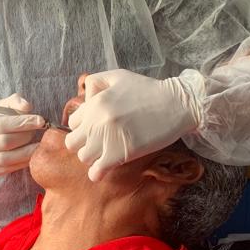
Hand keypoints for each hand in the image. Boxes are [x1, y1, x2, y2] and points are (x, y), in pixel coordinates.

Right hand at [0, 94, 44, 179]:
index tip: (40, 120)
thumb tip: (27, 106)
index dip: (23, 122)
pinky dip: (22, 162)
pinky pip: (8, 170)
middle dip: (26, 136)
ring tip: (39, 144)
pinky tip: (30, 155)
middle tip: (37, 131)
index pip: (1, 124)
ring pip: (8, 159)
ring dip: (28, 151)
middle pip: (6, 142)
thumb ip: (11, 103)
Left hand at [65, 70, 202, 181]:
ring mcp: (107, 139)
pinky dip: (97, 173)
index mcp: (95, 103)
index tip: (96, 128)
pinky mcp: (120, 154)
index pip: (73, 122)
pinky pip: (96, 171)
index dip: (83, 126)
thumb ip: (95, 83)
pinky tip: (104, 169)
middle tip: (99, 142)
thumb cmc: (148, 90)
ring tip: (105, 153)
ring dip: (92, 157)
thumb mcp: (118, 76)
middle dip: (84, 143)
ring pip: (83, 157)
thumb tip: (84, 102)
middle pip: (73, 142)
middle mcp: (97, 121)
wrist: (176, 104)